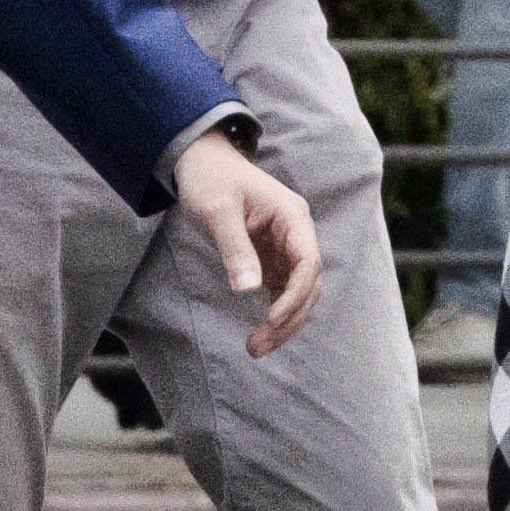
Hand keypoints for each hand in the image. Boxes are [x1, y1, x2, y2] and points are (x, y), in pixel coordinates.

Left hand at [167, 126, 322, 353]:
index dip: (296, 295)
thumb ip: (234, 248)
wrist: (200, 162)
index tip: (272, 319)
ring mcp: (286, 248)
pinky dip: (275, 315)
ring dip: (284, 323)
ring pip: (298, 294)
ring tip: (255, 348)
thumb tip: (249, 290)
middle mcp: (296, 233)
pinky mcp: (272, 259)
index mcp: (292, 216)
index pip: (308, 262)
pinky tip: (258, 335)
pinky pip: (282, 292)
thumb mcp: (217, 210)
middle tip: (258, 345)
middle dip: (289, 318)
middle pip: (308, 284)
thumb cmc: (210, 178)